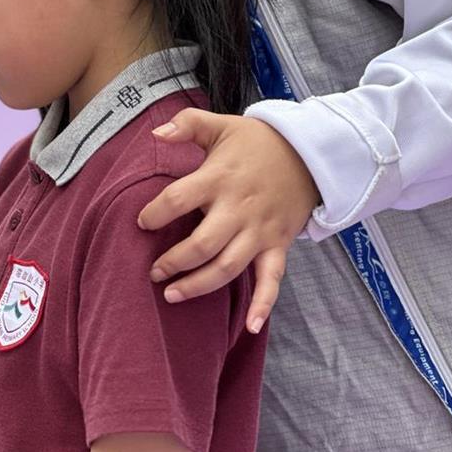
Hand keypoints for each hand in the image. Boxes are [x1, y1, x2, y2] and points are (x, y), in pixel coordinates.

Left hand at [138, 110, 319, 333]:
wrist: (310, 153)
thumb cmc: (257, 142)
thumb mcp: (221, 125)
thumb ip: (187, 124)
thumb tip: (155, 132)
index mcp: (219, 178)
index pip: (178, 199)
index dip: (155, 213)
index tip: (141, 223)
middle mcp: (239, 209)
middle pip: (201, 244)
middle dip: (173, 263)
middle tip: (153, 272)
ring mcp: (260, 231)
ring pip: (228, 267)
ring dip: (199, 286)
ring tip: (171, 295)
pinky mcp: (278, 245)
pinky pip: (272, 280)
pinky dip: (263, 305)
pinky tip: (248, 327)